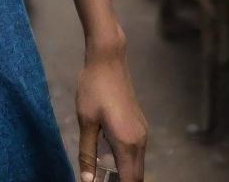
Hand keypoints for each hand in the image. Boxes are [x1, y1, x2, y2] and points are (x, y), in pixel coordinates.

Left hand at [77, 45, 146, 181]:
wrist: (108, 60)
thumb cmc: (93, 88)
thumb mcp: (86, 121)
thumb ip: (87, 153)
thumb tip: (87, 179)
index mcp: (127, 144)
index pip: (129, 181)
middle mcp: (140, 141)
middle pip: (136, 176)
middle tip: (100, 179)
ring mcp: (142, 132)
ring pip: (137, 164)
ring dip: (123, 172)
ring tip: (102, 171)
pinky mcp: (140, 124)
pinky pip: (136, 152)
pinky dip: (125, 160)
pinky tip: (107, 153)